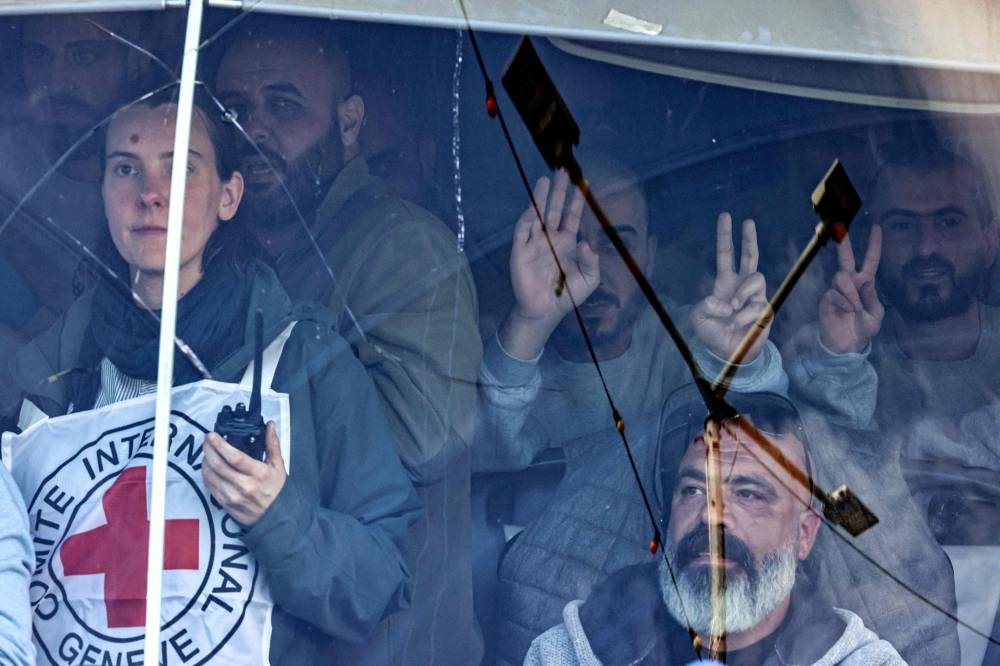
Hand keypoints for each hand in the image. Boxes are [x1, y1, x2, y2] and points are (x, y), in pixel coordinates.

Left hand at [203, 421, 285, 526]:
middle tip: (206, 440)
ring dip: (205, 461)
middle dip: (208, 449)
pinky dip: (206, 475)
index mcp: (259, 473)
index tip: (212, 435)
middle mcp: (244, 485)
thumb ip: (272, 444)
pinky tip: (208, 467)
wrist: (275, 517)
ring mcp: (233, 496)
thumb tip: (270, 425)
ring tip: (207, 452)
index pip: (234, 457)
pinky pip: (210, 487)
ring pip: (211, 476)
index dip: (220, 445)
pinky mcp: (225, 504)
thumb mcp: (278, 466)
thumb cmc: (276, 489)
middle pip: (218, 465)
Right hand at [499, 170, 599, 358]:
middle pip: (554, 209)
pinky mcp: (520, 252)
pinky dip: (526, 220)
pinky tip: (532, 209)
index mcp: (568, 242)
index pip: (573, 216)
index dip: (578, 200)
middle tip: (563, 170)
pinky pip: (522, 233)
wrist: (545, 311)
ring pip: (537, 215)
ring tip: (544, 180)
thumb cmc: (568, 295)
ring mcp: (534, 243)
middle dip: (558, 190)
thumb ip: (592, 261)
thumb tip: (586, 243)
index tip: (584, 182)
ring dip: (540, 198)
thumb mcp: (589, 279)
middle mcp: (551, 238)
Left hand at [691, 213, 768, 360]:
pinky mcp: (766, 309)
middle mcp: (742, 285)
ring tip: (732, 310)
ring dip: (742, 294)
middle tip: (747, 221)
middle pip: (750, 255)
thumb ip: (704, 306)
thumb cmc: (713, 333)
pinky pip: (757, 305)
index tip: (725, 216)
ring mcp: (756, 296)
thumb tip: (723, 301)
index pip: (726, 254)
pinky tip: (738, 325)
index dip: (725, 236)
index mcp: (725, 282)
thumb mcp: (698, 318)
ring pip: (756, 279)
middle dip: (748, 238)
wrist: (729, 353)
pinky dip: (744, 316)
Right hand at [819, 226, 883, 353]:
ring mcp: (836, 290)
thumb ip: (872, 297)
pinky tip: (847, 311)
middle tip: (840, 228)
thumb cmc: (864, 328)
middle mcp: (850, 283)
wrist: (848, 345)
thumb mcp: (876, 314)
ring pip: (841, 278)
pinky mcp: (827, 299)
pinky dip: (844, 302)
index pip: (870, 260)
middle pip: (846, 259)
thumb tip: (864, 280)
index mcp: (865, 283)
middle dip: (844, 244)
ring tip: (854, 308)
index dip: (874, 245)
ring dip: (850, 292)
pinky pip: (835, 293)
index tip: (877, 228)